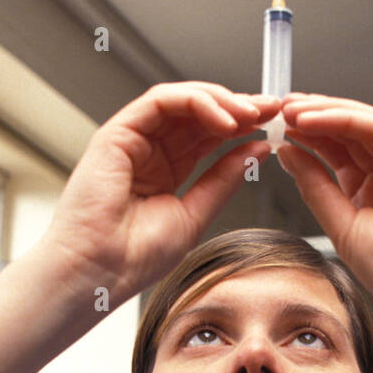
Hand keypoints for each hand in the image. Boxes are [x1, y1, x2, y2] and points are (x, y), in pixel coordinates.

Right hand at [44, 82, 279, 297]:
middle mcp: (150, 151)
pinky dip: (196, 102)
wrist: (98, 272)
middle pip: (199, 114)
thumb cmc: (135, 257)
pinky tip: (224, 119)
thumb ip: (224, 179)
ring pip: (182, 101)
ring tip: (251, 114)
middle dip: (239, 107)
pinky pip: (161, 101)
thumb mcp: (195, 214)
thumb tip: (258, 150)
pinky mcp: (118, 132)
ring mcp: (132, 139)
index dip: (243, 127)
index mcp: (167, 171)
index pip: (210, 136)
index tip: (274, 125)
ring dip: (221, 102)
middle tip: (273, 109)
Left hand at [277, 94, 372, 325]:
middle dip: (309, 118)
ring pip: (359, 124)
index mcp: (366, 194)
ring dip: (323, 113)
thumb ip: (315, 187)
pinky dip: (345, 119)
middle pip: (343, 133)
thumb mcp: (341, 227)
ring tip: (291, 111)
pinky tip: (316, 118)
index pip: (331, 153)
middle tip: (277, 110)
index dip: (303, 138)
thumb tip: (289, 155)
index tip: (273, 129)